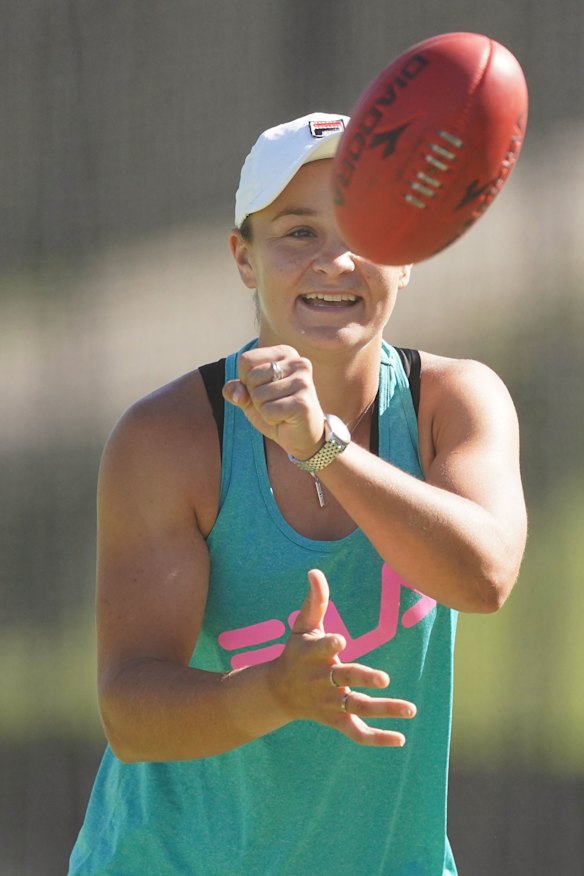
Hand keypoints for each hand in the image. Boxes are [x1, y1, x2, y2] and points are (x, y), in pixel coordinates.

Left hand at [222, 345, 325, 459]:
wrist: (302, 435)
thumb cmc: (277, 410)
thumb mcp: (250, 396)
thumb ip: (236, 389)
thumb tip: (236, 394)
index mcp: (285, 353)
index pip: (246, 360)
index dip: (245, 380)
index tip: (264, 388)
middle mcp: (298, 362)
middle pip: (251, 377)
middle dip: (254, 396)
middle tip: (274, 402)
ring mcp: (302, 382)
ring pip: (258, 395)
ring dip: (263, 409)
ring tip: (281, 410)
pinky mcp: (302, 403)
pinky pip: (268, 410)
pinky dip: (271, 419)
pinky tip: (285, 418)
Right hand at [268, 569, 415, 746]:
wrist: (279, 692)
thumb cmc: (296, 652)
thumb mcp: (302, 625)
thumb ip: (315, 600)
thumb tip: (315, 572)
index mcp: (312, 655)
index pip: (322, 649)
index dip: (329, 645)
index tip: (340, 640)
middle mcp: (322, 680)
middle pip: (344, 680)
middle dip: (362, 679)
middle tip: (383, 679)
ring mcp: (330, 703)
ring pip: (357, 708)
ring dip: (384, 710)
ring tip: (411, 709)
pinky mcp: (336, 720)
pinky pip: (357, 733)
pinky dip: (377, 739)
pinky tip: (401, 739)